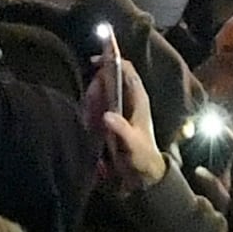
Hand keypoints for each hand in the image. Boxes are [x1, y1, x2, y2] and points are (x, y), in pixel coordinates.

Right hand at [84, 28, 169, 198]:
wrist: (144, 171)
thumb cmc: (141, 156)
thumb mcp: (132, 143)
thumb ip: (120, 129)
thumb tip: (106, 115)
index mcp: (139, 99)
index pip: (126, 69)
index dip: (112, 60)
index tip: (94, 62)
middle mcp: (130, 98)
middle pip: (109, 78)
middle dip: (96, 86)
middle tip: (88, 103)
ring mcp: (121, 107)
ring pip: (102, 91)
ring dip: (92, 100)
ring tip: (88, 118)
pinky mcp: (114, 116)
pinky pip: (98, 105)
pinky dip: (91, 110)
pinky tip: (88, 123)